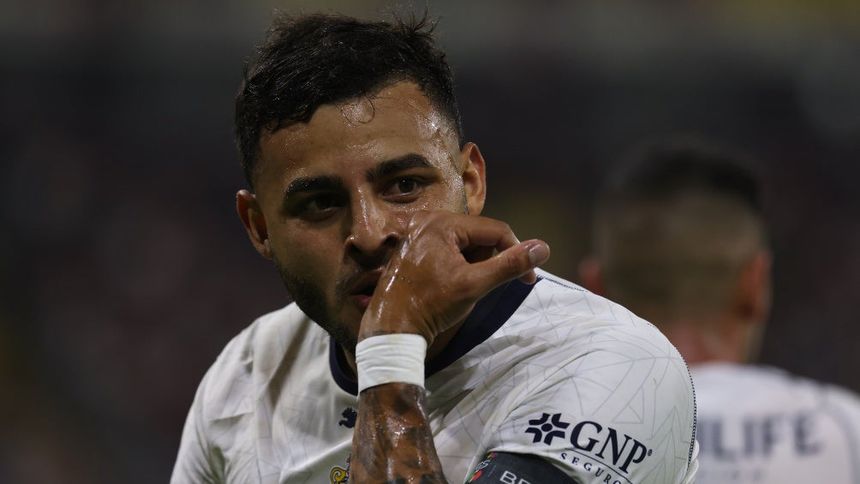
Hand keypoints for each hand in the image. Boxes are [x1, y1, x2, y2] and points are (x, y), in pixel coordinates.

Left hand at [358, 210, 549, 344]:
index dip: (516, 252)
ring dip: (476, 264)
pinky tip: (453, 284)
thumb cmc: (430, 306)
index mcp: (442, 223)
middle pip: (480, 235)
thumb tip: (543, 248)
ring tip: (464, 287)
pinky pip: (451, 249)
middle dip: (490, 260)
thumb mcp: (475, 285)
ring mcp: (420, 232)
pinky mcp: (416, 246)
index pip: (495, 229)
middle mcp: (428, 220)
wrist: (393, 328)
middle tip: (483, 286)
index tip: (528, 280)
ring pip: (467, 243)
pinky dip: (461, 265)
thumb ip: (510, 265)